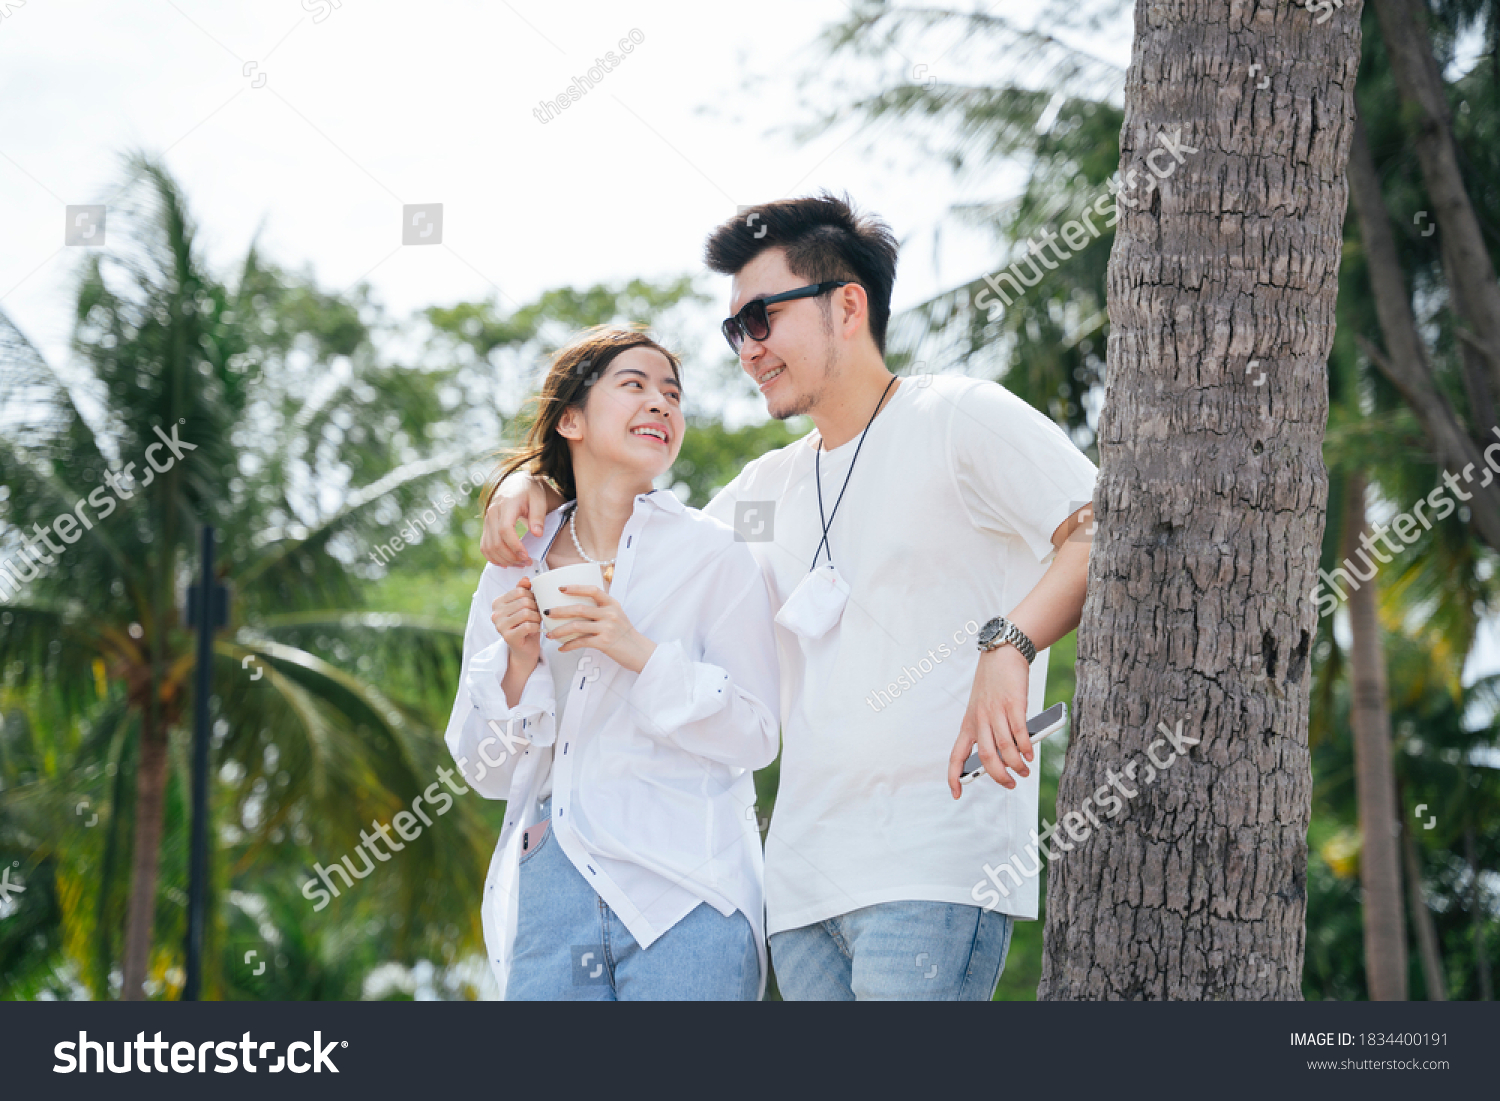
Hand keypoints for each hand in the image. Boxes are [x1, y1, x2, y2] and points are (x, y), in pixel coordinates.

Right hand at [481, 473, 555, 567]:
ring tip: (519, 564)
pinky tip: (506, 563)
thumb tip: (537, 534)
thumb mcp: (539, 500)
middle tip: (526, 562)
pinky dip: (493, 558)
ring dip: (503, 560)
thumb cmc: (529, 492)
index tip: (526, 556)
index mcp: (506, 504)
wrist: (515, 484)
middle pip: (496, 542)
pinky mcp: (486, 527)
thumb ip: (538, 516)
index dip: (514, 546)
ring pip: (489, 547)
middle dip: (511, 557)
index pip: (505, 529)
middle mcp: (492, 513)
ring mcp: (487, 520)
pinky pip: (484, 546)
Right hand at [491, 577, 541, 668]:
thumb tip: (526, 579)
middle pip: (524, 602)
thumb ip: (523, 591)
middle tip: (538, 614)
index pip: (519, 591)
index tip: (535, 604)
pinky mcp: (508, 637)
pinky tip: (535, 629)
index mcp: (497, 603)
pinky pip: (528, 625)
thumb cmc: (526, 625)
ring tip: (537, 621)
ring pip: (526, 613)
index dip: (532, 596)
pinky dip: (536, 626)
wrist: (524, 649)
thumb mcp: (525, 606)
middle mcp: (495, 614)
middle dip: (536, 607)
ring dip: (537, 617)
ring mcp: (500, 626)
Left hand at [545, 584, 656, 673]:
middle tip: (546, 612)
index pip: (593, 590)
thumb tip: (577, 607)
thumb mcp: (617, 616)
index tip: (560, 588)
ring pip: (577, 626)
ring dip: (560, 630)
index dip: (575, 587)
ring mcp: (607, 628)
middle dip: (559, 610)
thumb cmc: (625, 634)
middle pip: (580, 608)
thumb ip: (601, 610)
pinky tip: (562, 649)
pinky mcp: (604, 643)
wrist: (640, 652)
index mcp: (612, 604)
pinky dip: (569, 646)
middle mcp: (610, 614)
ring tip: (549, 635)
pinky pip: (581, 642)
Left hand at [947, 644, 1034, 797]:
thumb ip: (992, 731)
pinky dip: (1025, 748)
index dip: (954, 776)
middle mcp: (979, 720)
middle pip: (986, 758)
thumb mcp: (982, 708)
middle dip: (999, 776)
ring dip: (1016, 765)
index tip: (956, 794)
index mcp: (968, 724)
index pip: (956, 755)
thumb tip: (1011, 756)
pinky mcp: (1013, 704)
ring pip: (1004, 748)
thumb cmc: (993, 685)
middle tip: (1010, 784)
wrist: (1001, 654)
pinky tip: (1030, 754)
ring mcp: (996, 712)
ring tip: (1025, 771)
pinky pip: (1019, 733)